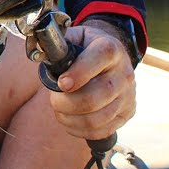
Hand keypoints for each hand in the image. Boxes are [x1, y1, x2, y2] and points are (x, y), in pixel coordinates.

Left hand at [40, 20, 136, 140]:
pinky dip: (79, 130)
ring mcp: (128, 95)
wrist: (113, 59)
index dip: (79, 72)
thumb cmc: (87, 49)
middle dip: (66, 103)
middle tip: (54, 100)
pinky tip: (70, 120)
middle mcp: (124, 73)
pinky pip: (101, 131)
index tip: (61, 83)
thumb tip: (40, 53)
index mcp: (111, 49)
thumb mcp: (76, 37)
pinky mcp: (127, 113)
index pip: (101, 57)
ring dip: (70, 119)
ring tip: (59, 110)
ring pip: (96, 118)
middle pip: (95, 97)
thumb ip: (59, 43)